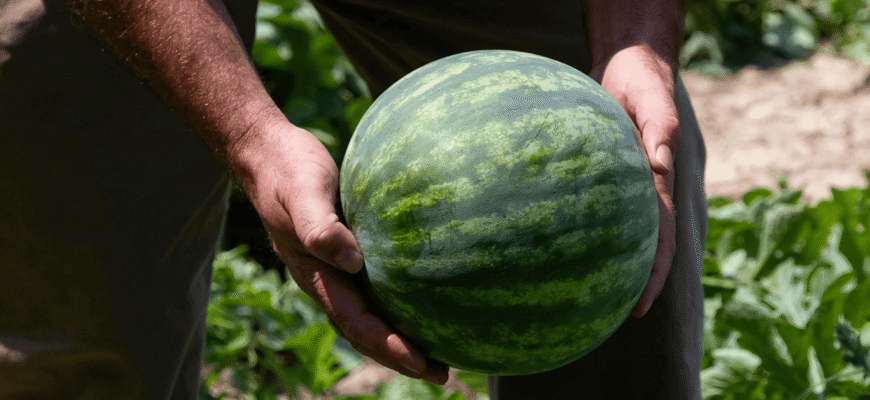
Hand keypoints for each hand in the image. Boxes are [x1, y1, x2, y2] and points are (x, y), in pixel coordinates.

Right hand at [231, 121, 449, 383]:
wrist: (269, 153)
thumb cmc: (287, 170)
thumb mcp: (304, 194)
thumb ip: (321, 228)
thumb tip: (354, 261)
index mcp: (316, 276)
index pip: (356, 323)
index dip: (388, 346)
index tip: (422, 363)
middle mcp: (328, 279)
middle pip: (365, 330)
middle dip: (400, 355)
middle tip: (442, 373)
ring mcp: (337, 266)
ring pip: (371, 312)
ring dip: (400, 335)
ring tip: (439, 349)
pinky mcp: (348, 248)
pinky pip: (376, 284)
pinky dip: (398, 300)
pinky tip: (425, 297)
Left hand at [588, 44, 678, 317]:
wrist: (625, 62)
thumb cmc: (643, 78)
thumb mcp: (655, 100)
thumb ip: (660, 130)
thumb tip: (659, 164)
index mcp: (658, 182)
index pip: (658, 238)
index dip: (652, 274)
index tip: (640, 307)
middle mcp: (638, 189)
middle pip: (634, 244)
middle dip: (625, 281)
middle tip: (605, 317)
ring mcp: (617, 182)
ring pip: (609, 228)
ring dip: (600, 259)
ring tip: (574, 293)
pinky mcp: (594, 171)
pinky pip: (584, 203)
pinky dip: (575, 225)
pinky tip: (546, 240)